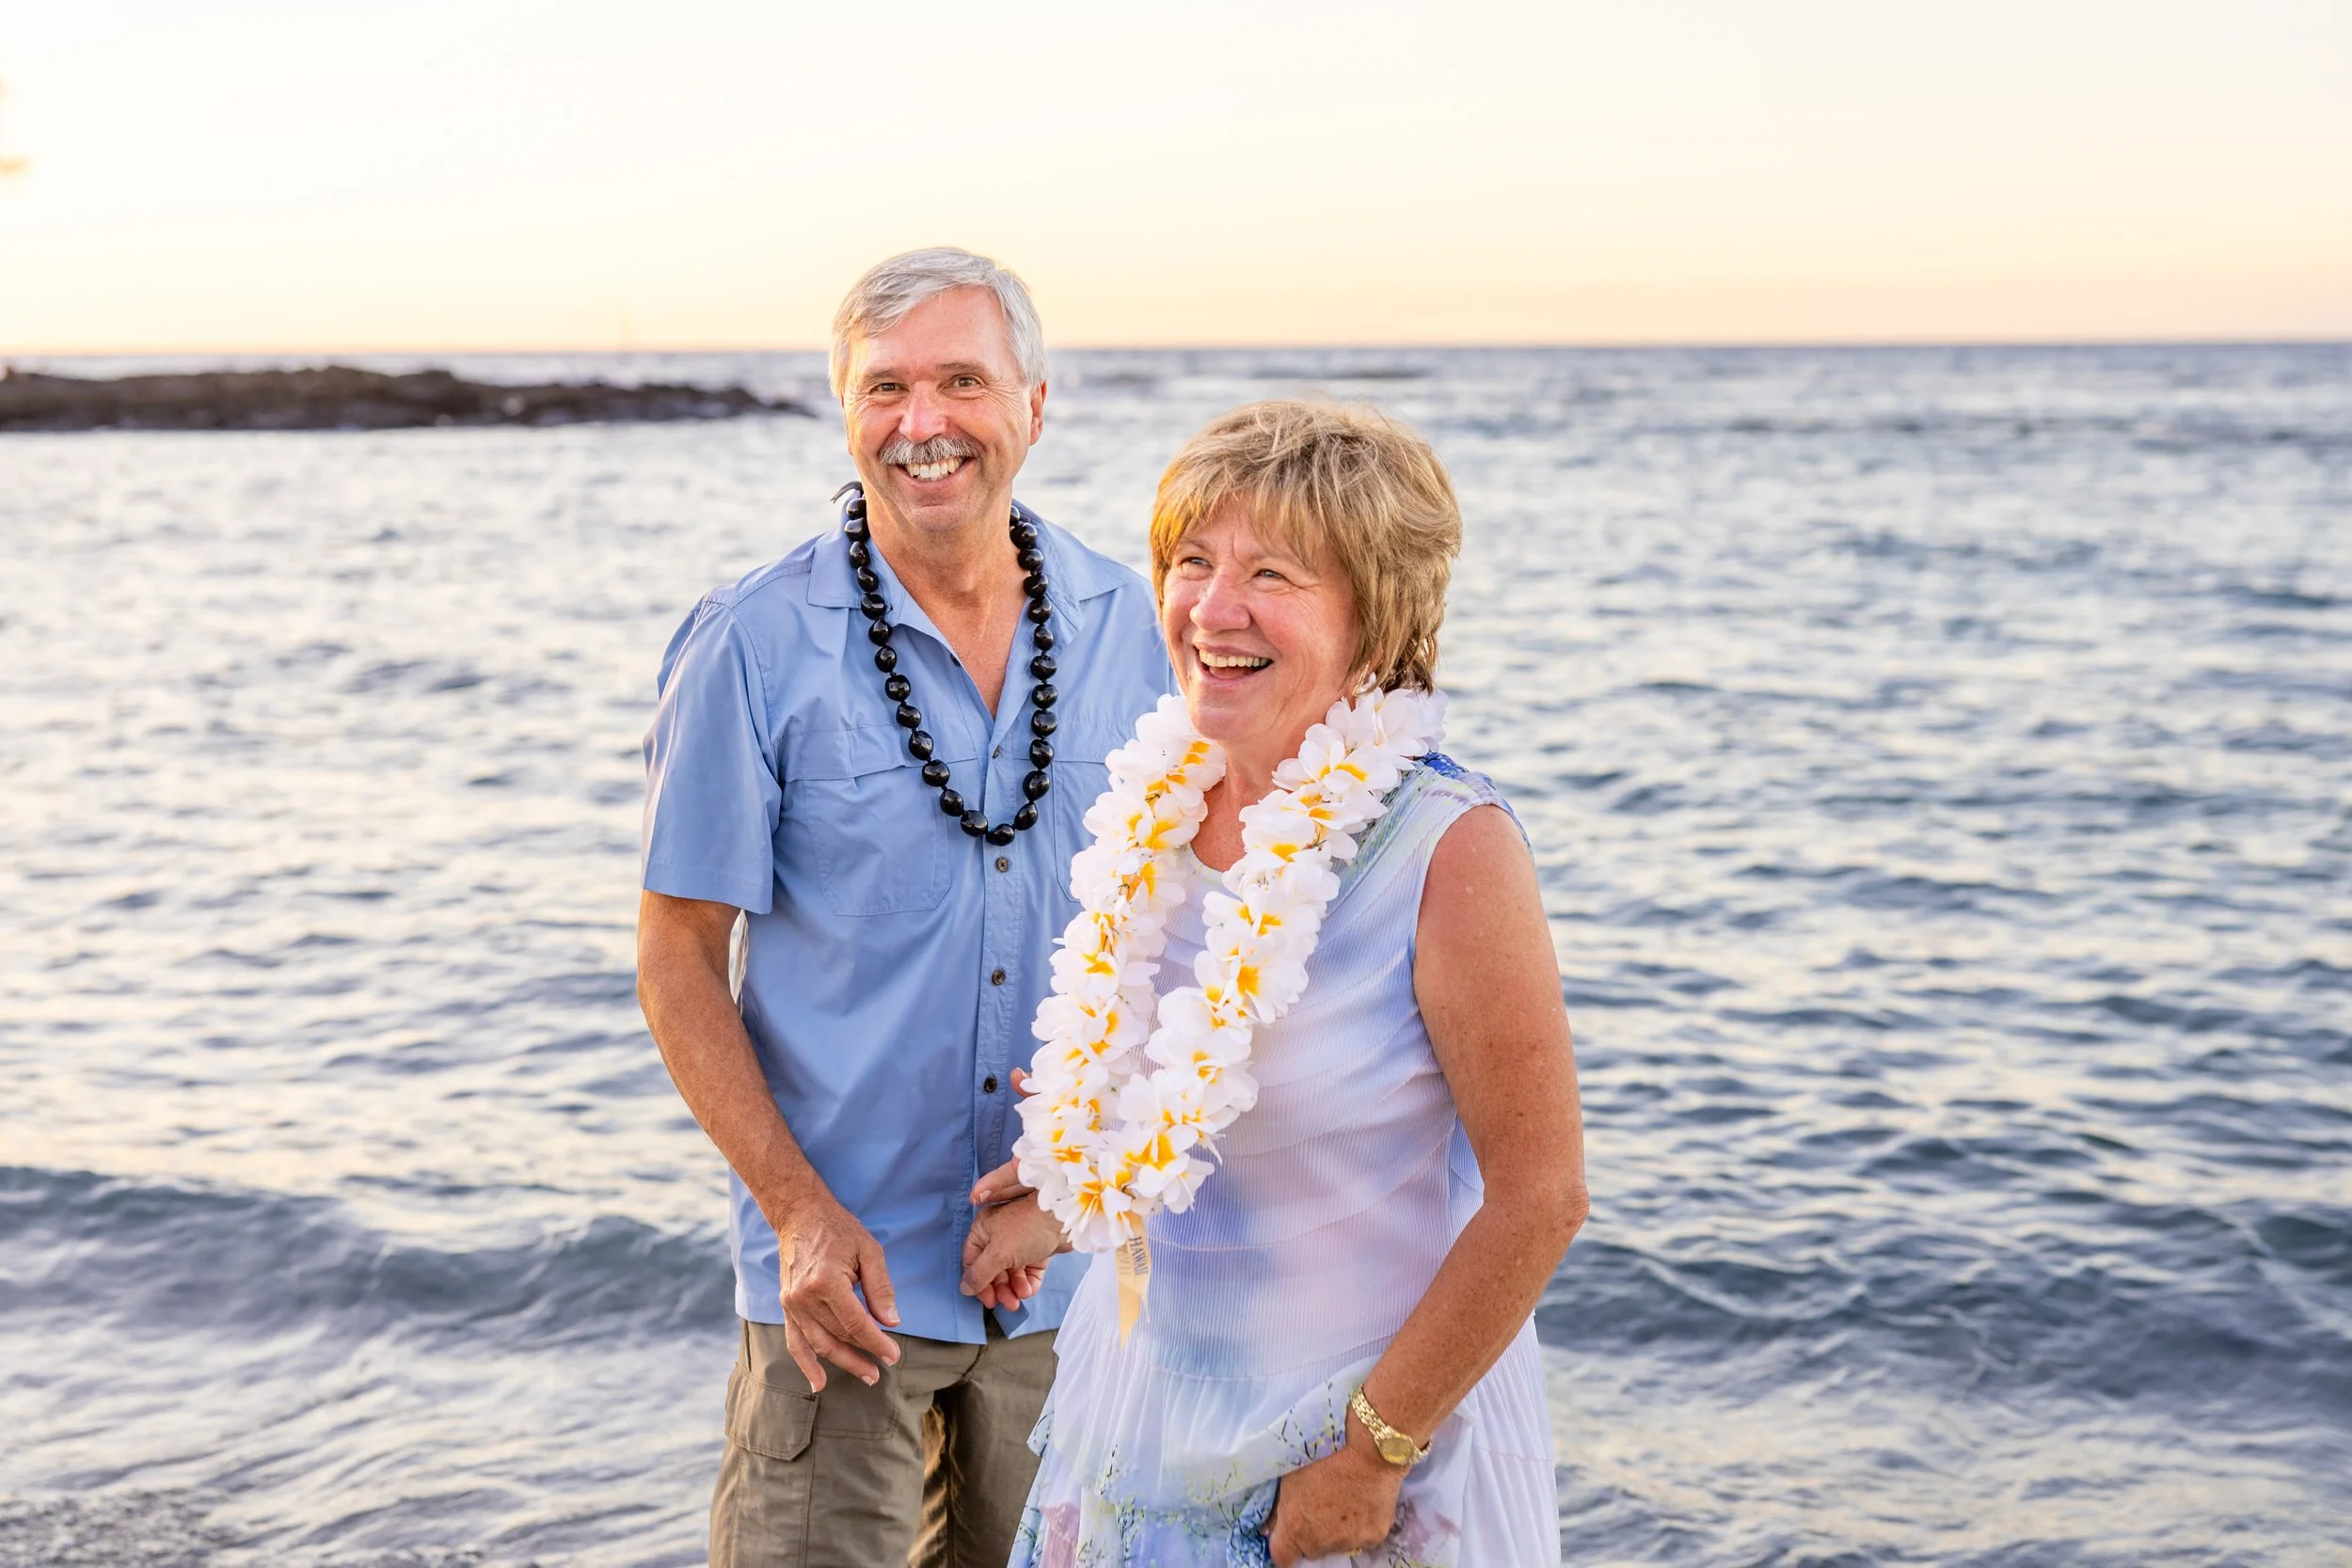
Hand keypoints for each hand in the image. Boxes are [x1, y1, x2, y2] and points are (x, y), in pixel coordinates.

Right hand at [772, 1187, 900, 1391]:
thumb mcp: (869, 1251)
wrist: (800, 1216)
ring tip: (865, 1375)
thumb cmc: (839, 1230)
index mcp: (826, 1282)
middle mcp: (805, 1298)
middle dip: (863, 1355)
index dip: (876, 1343)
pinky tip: (818, 1384)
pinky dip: (806, 1365)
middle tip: (883, 1368)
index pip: (856, 1323)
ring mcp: (792, 1304)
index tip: (892, 1355)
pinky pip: (795, 1342)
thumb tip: (891, 1321)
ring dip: (842, 1363)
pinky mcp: (786, 1307)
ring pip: (819, 1344)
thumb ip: (880, 1288)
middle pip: (838, 1336)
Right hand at [961, 1189, 1066, 1307]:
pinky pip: (1028, 1271)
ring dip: (1014, 1288)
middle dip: (999, 1288)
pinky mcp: (1037, 1250)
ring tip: (1020, 1297)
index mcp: (983, 1229)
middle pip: (992, 1269)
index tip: (987, 1300)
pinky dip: (1028, 1282)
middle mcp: (999, 1235)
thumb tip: (965, 1289)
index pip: (972, 1261)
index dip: (977, 1283)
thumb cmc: (1028, 1228)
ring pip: (1011, 1272)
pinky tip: (1029, 1290)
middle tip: (1007, 1303)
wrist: (1065, 1217)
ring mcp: (1019, 1243)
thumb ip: (980, 1273)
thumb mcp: (998, 1253)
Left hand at [1264, 1431, 1405, 1566]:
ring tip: (1343, 1501)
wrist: (1369, 1453)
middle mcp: (1320, 1543)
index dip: (1285, 1549)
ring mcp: (1348, 1543)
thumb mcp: (1290, 1477)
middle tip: (1320, 1507)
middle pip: (1311, 1550)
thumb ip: (1278, 1509)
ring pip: (1337, 1544)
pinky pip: (1362, 1537)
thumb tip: (1268, 1528)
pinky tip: (1361, 1503)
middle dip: (1312, 1535)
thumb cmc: (1324, 1457)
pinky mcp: (1373, 1538)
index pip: (1282, 1559)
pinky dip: (1360, 1526)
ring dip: (1336, 1531)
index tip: (1288, 1540)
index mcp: (1295, 1529)